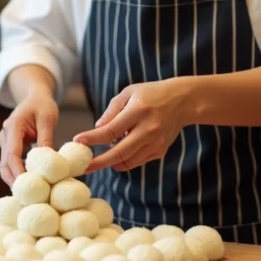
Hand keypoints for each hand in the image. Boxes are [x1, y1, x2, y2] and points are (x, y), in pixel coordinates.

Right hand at [0, 91, 57, 186]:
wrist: (34, 97)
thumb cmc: (42, 105)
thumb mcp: (48, 118)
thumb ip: (46, 138)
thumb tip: (48, 161)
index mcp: (12, 126)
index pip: (12, 154)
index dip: (18, 172)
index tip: (28, 186)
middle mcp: (5, 135)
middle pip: (5, 164)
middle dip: (13, 181)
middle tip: (26, 197)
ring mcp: (5, 141)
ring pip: (6, 165)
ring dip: (15, 179)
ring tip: (28, 195)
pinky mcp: (9, 146)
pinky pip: (11, 163)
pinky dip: (18, 173)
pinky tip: (29, 184)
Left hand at [73, 79, 191, 173]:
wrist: (183, 101)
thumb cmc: (151, 94)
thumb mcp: (129, 93)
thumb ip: (111, 111)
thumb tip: (96, 130)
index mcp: (138, 111)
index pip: (111, 130)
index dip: (92, 138)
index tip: (77, 141)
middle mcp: (148, 129)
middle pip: (120, 152)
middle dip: (99, 162)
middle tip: (83, 167)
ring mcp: (156, 143)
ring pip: (127, 161)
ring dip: (111, 161)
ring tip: (101, 154)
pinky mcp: (160, 151)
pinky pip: (136, 161)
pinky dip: (124, 159)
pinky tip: (120, 149)